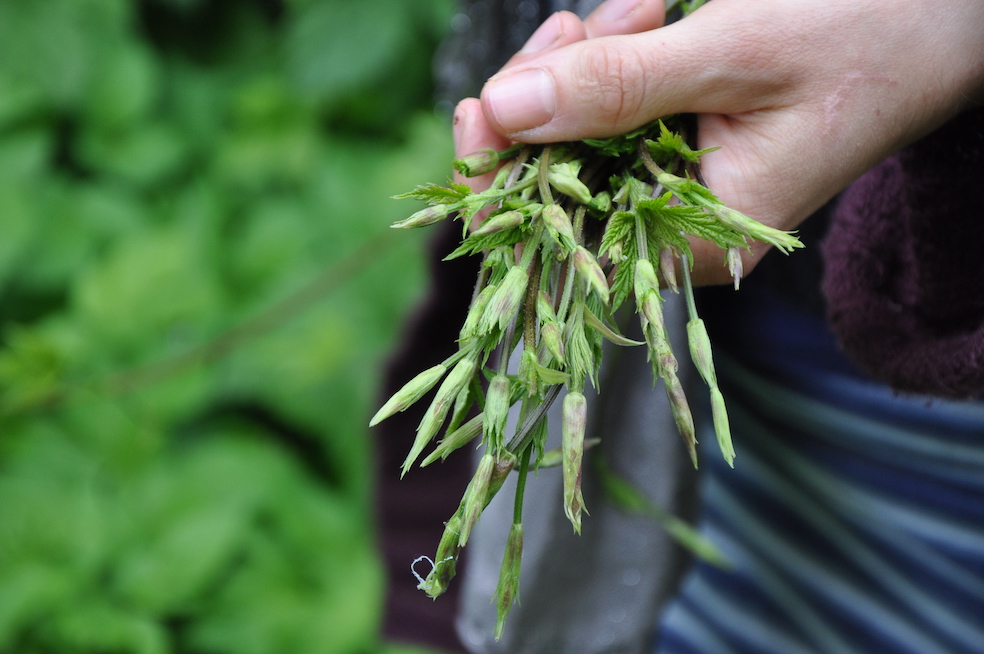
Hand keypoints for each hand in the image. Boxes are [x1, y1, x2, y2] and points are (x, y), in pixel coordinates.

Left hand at [455, 0, 983, 283]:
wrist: (941, 21)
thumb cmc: (867, 39)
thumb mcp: (737, 57)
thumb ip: (618, 88)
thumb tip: (506, 110)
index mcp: (696, 243)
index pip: (558, 244)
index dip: (499, 183)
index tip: (482, 104)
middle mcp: (676, 228)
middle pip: (555, 177)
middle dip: (557, 88)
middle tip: (595, 23)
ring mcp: (672, 184)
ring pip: (576, 128)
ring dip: (592, 56)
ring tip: (651, 12)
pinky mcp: (675, 143)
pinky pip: (610, 102)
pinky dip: (615, 51)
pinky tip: (652, 17)